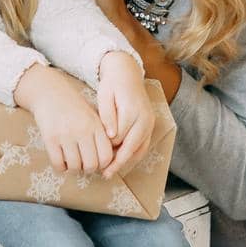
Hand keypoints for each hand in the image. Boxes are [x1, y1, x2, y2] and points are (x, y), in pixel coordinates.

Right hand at [13, 62, 113, 174]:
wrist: (49, 92)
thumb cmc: (73, 106)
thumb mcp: (92, 115)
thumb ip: (100, 134)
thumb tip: (106, 161)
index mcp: (95, 125)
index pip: (106, 156)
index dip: (103, 164)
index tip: (97, 161)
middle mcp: (82, 130)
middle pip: (91, 165)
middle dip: (88, 169)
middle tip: (83, 164)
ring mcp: (65, 135)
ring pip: (75, 166)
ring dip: (74, 169)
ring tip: (72, 161)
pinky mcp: (50, 139)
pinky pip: (58, 164)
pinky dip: (60, 167)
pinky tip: (61, 160)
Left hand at [97, 50, 154, 178]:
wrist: (127, 72)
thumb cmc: (113, 84)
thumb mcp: (105, 96)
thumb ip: (108, 116)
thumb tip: (111, 136)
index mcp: (132, 111)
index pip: (119, 138)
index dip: (107, 149)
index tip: (95, 158)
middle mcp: (145, 119)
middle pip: (132, 147)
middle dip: (118, 162)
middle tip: (104, 174)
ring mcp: (150, 123)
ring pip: (140, 149)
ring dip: (126, 162)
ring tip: (111, 172)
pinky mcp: (150, 125)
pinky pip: (143, 145)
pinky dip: (133, 155)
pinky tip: (121, 162)